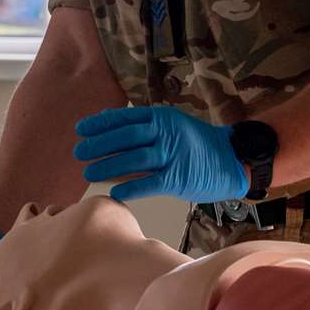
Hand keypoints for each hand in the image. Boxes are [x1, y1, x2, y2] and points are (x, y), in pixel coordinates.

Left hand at [73, 105, 248, 203]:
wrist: (230, 160)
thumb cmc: (196, 144)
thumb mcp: (170, 125)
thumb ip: (141, 124)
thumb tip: (105, 120)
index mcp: (161, 117)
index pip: (125, 118)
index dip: (100, 124)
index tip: (81, 130)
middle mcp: (166, 133)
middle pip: (126, 137)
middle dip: (99, 145)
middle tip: (79, 152)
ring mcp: (173, 155)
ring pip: (134, 159)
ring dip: (108, 166)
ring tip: (89, 172)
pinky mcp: (179, 177)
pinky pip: (149, 182)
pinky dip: (130, 187)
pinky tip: (114, 192)